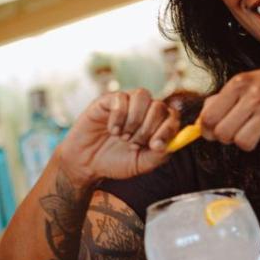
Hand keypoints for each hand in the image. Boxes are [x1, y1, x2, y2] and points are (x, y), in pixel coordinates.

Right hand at [57, 89, 179, 185]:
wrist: (87, 163)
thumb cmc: (116, 162)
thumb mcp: (140, 164)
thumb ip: (158, 156)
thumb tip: (166, 144)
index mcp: (156, 124)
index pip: (172, 116)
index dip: (168, 129)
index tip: (155, 146)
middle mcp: (144, 110)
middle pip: (159, 105)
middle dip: (147, 128)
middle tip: (133, 144)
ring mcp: (127, 103)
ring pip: (142, 95)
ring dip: (134, 119)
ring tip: (123, 137)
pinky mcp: (108, 100)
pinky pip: (121, 98)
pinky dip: (118, 116)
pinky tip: (112, 130)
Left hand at [199, 62, 259, 151]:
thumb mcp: (250, 83)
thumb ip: (224, 100)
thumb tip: (201, 122)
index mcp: (240, 83)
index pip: (209, 117)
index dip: (209, 131)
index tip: (216, 132)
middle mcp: (255, 93)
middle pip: (224, 134)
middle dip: (230, 138)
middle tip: (243, 130)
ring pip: (244, 143)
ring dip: (252, 142)